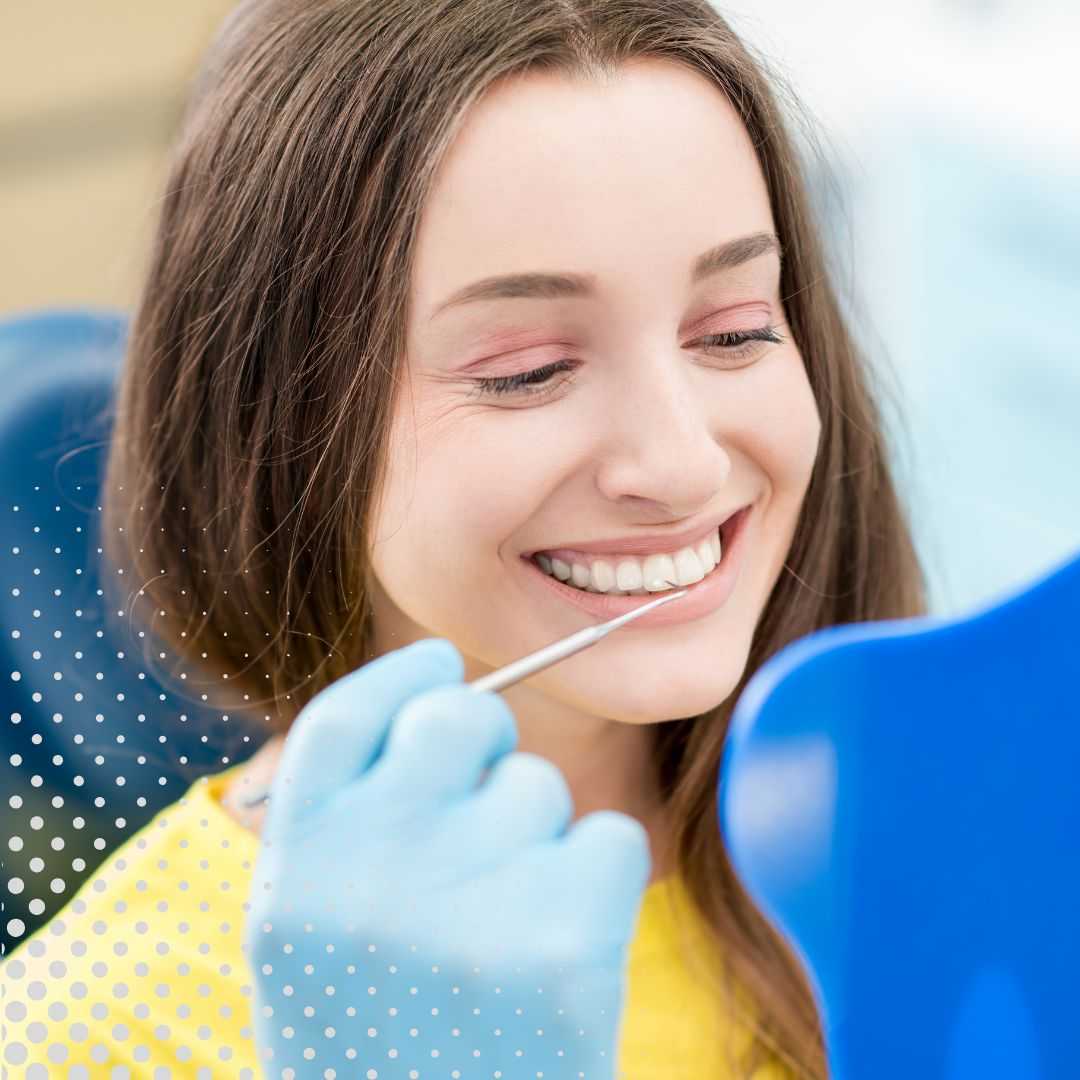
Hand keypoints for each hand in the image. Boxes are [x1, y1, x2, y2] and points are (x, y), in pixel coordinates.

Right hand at [244, 637, 651, 1077]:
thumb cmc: (383, 1049)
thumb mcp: (316, 941)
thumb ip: (349, 822)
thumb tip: (430, 688)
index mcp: (296, 874)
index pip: (347, 716)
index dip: (402, 679)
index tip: (437, 669)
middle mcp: (369, 872)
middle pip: (459, 717)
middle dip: (484, 740)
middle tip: (485, 804)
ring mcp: (466, 900)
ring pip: (540, 786)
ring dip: (537, 838)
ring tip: (506, 933)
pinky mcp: (562, 939)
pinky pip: (608, 839)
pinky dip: (596, 881)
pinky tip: (562, 953)